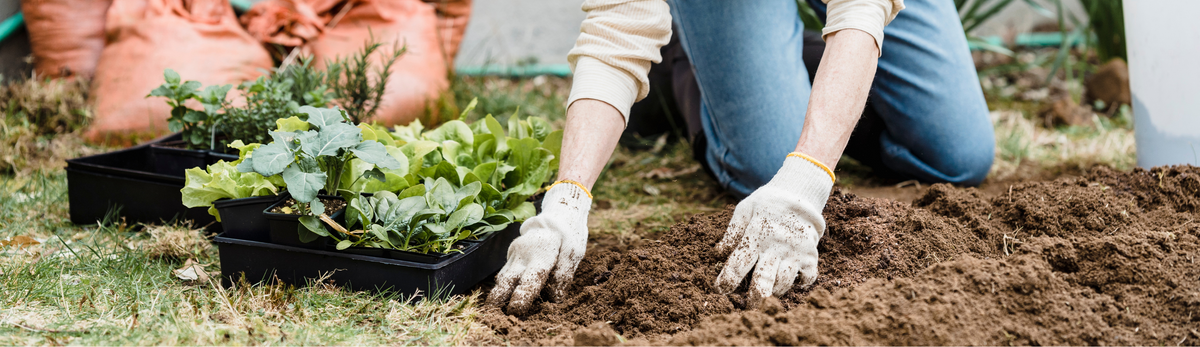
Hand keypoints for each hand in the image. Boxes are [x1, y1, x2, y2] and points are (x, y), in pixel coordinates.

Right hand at [487, 182, 591, 314]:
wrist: (556, 215)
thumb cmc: (568, 236)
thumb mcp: (574, 252)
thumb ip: (563, 275)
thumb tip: (554, 299)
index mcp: (541, 255)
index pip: (529, 281)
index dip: (521, 298)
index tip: (515, 312)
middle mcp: (523, 255)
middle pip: (507, 280)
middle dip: (498, 299)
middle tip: (493, 315)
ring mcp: (514, 253)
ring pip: (502, 277)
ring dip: (498, 294)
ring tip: (494, 311)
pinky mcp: (511, 254)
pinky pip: (504, 272)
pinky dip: (503, 285)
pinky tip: (502, 297)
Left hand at [714, 153, 834, 304]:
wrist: (800, 194)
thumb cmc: (767, 204)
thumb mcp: (745, 209)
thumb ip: (732, 231)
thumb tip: (717, 252)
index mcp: (756, 236)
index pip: (738, 263)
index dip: (727, 280)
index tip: (720, 290)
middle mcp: (776, 247)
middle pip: (763, 281)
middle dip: (753, 298)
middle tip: (748, 307)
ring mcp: (795, 253)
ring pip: (783, 283)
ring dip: (773, 292)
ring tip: (767, 293)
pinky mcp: (810, 256)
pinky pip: (806, 279)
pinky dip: (798, 284)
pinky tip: (790, 281)